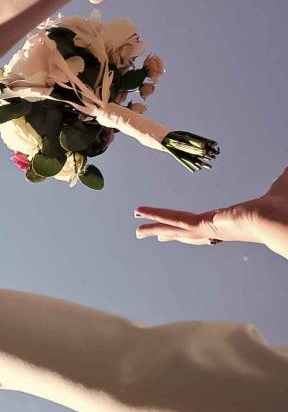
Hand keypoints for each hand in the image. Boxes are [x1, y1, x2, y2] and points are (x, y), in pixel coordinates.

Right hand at [136, 166, 287, 258]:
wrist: (283, 222)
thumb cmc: (287, 208)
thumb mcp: (282, 185)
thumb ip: (285, 176)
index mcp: (235, 223)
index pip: (210, 225)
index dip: (196, 228)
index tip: (188, 231)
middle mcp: (220, 230)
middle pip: (188, 233)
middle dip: (170, 234)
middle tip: (154, 236)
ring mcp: (210, 230)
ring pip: (177, 229)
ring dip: (156, 229)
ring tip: (138, 231)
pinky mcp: (204, 225)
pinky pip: (176, 219)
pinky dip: (157, 215)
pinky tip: (140, 212)